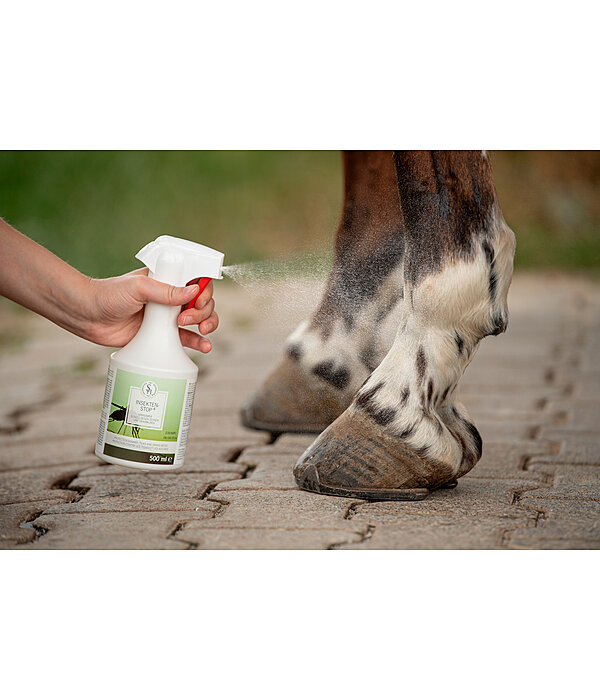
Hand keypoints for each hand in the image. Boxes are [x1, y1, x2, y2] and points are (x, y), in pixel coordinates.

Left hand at [83, 268, 218, 351]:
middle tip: (186, 318)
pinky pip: (187, 339)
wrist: (88, 317)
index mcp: (167, 279)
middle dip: (204, 310)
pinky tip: (204, 347)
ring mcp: (168, 317)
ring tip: (202, 331)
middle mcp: (170, 297)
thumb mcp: (138, 288)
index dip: (204, 291)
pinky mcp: (162, 335)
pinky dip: (198, 343)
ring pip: (199, 320)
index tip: (198, 299)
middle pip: (202, 301)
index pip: (197, 281)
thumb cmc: (109, 295)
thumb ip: (165, 291)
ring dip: (208, 324)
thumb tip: (193, 292)